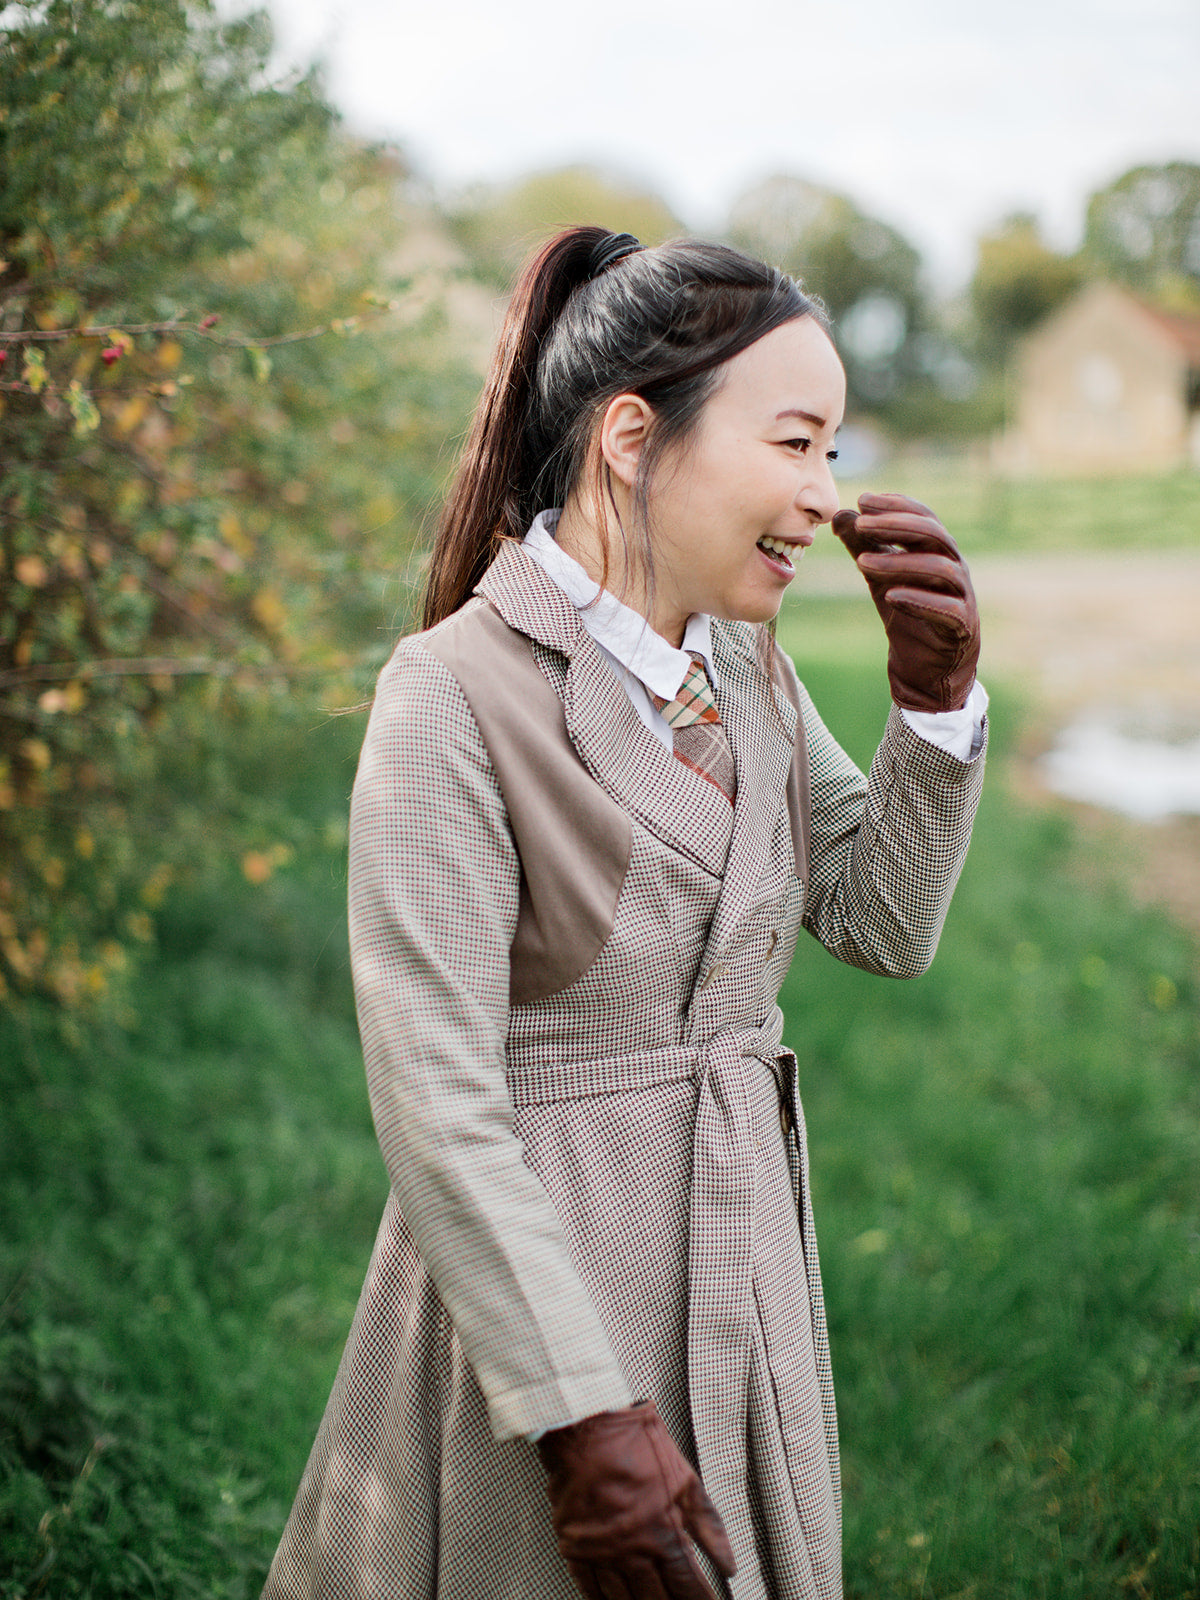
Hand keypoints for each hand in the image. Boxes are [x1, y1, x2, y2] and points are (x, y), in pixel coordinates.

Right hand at [536, 1400, 735, 1599]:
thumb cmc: (635, 1443)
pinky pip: (590, 1589)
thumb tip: (729, 1563)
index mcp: (663, 1534)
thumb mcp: (684, 1478)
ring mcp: (602, 1552)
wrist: (587, 1426)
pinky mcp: (576, 1547)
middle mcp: (633, 1551)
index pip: (687, 1586)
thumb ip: (708, 1525)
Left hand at [832, 492, 979, 712]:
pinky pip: (947, 609)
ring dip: (900, 561)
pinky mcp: (962, 626)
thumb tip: (841, 516)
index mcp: (938, 552)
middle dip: (896, 524)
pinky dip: (919, 599)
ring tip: (862, 562)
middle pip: (934, 534)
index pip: (923, 516)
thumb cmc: (909, 617)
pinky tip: (890, 596)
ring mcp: (962, 596)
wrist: (926, 670)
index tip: (863, 500)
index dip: (896, 505)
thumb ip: (864, 547)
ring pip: (940, 568)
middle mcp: (954, 567)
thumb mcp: (880, 579)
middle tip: (861, 522)